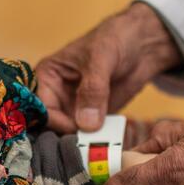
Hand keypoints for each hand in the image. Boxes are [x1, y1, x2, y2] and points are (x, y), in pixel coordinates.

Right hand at [35, 2, 182, 132]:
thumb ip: (93, 90)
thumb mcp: (102, 59)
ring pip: (67, 134)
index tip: (75, 128)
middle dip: (67, 136)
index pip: (40, 107)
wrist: (143, 44)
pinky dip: (96, 142)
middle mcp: (54, 95)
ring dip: (82, 142)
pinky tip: (107, 142)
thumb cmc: (116, 39)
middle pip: (50, 126)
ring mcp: (72, 108)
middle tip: (86, 145)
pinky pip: (87, 136)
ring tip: (98, 145)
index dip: (54, 120)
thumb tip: (86, 124)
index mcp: (46, 77)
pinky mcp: (89, 118)